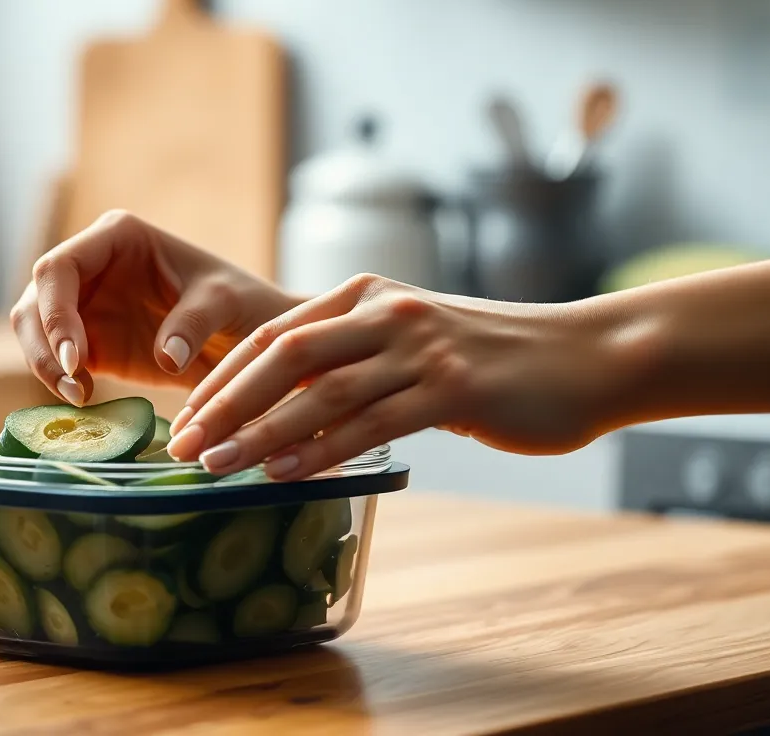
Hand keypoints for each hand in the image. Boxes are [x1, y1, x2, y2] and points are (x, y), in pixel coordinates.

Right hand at [10, 210, 301, 404]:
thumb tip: (167, 358)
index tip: (78, 358)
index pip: (60, 267)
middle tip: (73, 387)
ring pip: (35, 332)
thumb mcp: (225, 302)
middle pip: (35, 301)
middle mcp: (91, 266)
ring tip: (80, 397)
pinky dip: (60, 382)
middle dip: (43, 345)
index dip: (56, 311)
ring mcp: (85, 305)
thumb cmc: (240, 302)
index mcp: (116, 237)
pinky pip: (55, 361)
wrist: (247, 339)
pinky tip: (86, 400)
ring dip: (45, 366)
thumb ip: (194, 322)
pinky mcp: (90, 343)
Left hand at [165, 274, 638, 480]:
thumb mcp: (410, 342)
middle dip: (224, 404)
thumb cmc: (490, 359)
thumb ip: (352, 361)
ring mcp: (418, 347)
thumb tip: (285, 407)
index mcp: (363, 295)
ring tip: (218, 466)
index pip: (272, 334)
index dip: (222, 377)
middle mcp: (383, 312)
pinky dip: (323, 450)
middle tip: (183, 446)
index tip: (186, 417)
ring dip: (261, 432)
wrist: (585, 357)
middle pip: (282, 356)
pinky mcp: (452, 387)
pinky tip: (285, 473)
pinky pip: (372, 423)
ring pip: (320, 391)